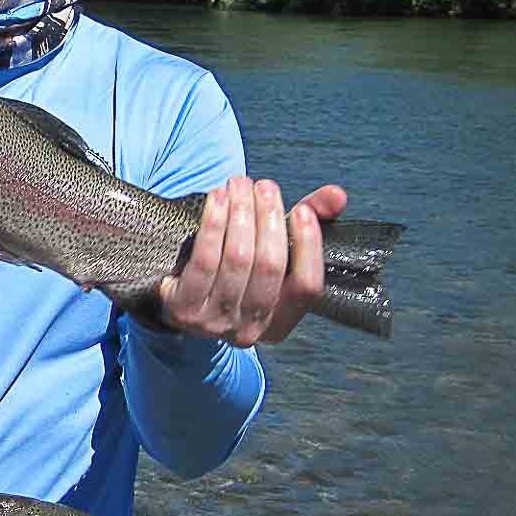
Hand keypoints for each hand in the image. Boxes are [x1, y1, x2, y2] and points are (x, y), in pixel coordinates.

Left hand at [139, 178, 347, 346]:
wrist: (178, 292)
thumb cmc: (234, 270)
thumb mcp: (272, 252)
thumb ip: (309, 224)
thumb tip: (337, 195)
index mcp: (280, 324)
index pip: (307, 287)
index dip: (309, 246)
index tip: (302, 210)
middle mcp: (249, 331)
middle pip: (270, 267)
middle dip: (269, 219)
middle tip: (264, 186)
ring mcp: (214, 323)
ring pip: (238, 260)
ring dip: (241, 214)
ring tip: (239, 184)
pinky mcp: (182, 309)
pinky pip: (205, 260)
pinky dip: (214, 224)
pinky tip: (217, 199)